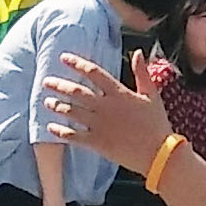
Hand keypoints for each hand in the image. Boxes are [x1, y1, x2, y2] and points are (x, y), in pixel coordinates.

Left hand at [37, 48, 164, 171]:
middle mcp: (106, 107)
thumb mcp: (152, 95)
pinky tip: (51, 128)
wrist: (158, 154)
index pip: (94, 73)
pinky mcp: (97, 143)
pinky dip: (61, 132)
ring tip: (47, 102)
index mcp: (119, 93)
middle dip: (60, 85)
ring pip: (73, 113)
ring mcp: (100, 125)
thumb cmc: (157, 123)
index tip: (63, 58)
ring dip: (58, 106)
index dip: (77, 64)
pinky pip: (74, 136)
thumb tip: (138, 51)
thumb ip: (142, 73)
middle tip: (46, 81)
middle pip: (77, 92)